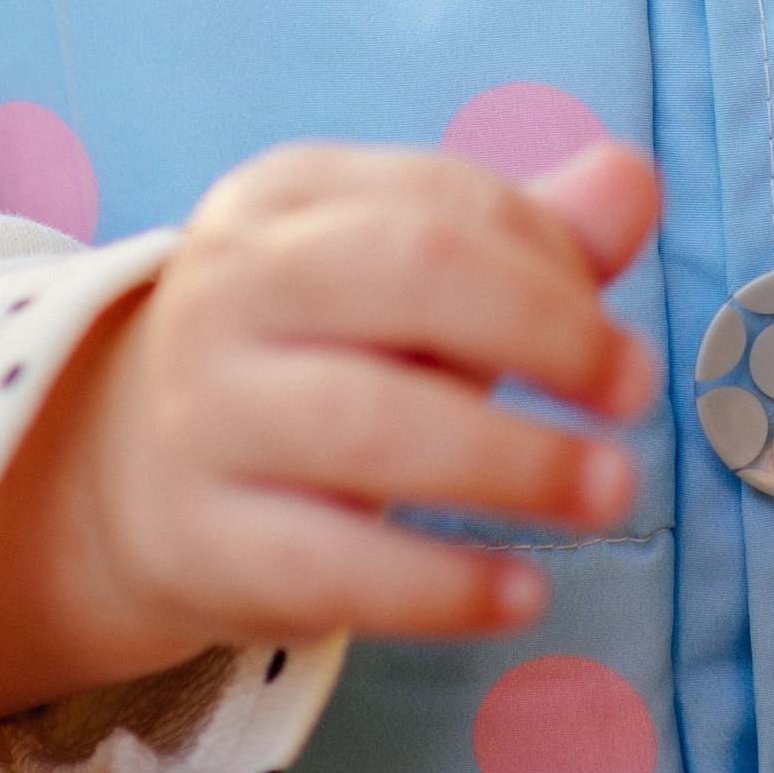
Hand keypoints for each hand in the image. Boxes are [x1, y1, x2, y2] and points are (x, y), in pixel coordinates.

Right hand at [0, 136, 658, 720]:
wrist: (138, 475)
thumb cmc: (322, 351)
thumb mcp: (407, 276)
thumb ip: (527, 234)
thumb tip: (633, 180)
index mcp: (284, 198)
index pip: (443, 201)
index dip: (551, 260)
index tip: (611, 329)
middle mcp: (230, 287)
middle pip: (406, 271)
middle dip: (545, 326)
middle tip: (635, 390)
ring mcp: (205, 414)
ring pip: (370, 422)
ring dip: (514, 459)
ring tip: (610, 490)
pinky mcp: (205, 542)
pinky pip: (332, 564)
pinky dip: (442, 584)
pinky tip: (525, 592)